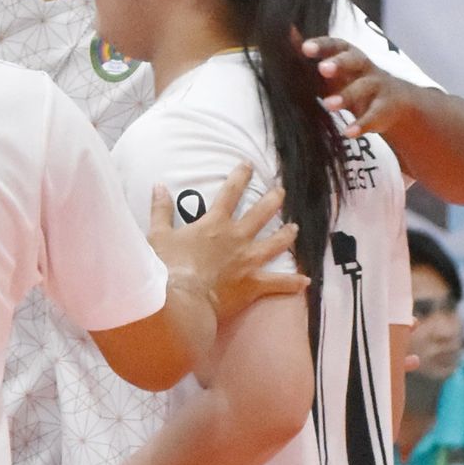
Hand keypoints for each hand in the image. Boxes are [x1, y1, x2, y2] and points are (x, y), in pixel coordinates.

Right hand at [148, 165, 302, 319]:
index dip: (240, 176)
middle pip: (261, 213)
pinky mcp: (254, 284)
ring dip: (287, 234)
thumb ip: (161, 209)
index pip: (230, 192)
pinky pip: (279, 283)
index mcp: (214, 224)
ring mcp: (248, 261)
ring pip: (276, 243)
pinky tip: (305, 281)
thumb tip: (159, 186)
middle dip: (273, 200)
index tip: (249, 165)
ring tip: (295, 228)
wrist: (180, 300)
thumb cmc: (166, 267)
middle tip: (281, 192)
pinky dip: (293, 283)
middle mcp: (237, 237)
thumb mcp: (157, 234)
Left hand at [306, 34, 434, 154]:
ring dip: (346, 96)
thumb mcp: (332, 69)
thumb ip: (312, 56)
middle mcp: (364, 68)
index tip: (306, 47)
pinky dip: (361, 125)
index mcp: (349, 55)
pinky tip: (348, 132)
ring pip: (364, 88)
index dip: (322, 45)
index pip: (337, 45)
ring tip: (328, 105)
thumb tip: (286, 35)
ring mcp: (377, 88)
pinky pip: (373, 116)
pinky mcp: (384, 110)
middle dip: (339, 63)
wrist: (394, 102)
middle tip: (323, 69)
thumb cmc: (353, 81)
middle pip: (354, 60)